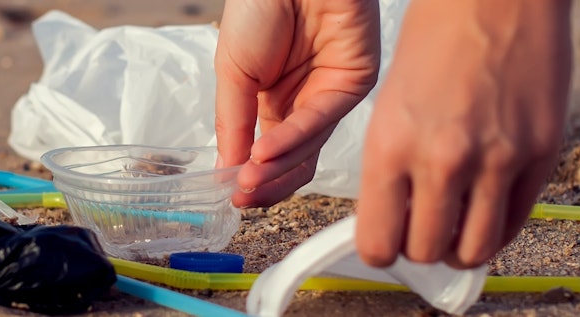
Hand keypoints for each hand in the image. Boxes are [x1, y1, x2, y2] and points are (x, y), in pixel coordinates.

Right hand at [213, 0, 380, 207]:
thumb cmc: (258, 6)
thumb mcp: (232, 71)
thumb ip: (232, 123)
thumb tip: (226, 173)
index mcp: (273, 102)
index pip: (268, 157)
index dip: (249, 179)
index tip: (228, 193)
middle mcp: (305, 104)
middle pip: (293, 162)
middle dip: (265, 183)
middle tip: (240, 194)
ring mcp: (330, 96)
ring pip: (309, 150)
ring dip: (275, 168)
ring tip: (246, 177)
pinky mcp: (353, 83)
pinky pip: (319, 121)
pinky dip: (290, 139)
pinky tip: (263, 149)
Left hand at [354, 0, 572, 268]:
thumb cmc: (437, 38)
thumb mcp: (391, 103)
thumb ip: (392, 163)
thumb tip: (395, 215)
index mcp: (391, 146)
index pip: (379, 242)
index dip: (382, 248)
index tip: (388, 239)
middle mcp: (443, 160)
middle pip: (426, 252)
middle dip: (422, 249)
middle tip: (425, 229)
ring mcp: (497, 161)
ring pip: (475, 250)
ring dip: (462, 247)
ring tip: (459, 227)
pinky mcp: (541, 154)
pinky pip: (517, 221)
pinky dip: (500, 226)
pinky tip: (489, 207)